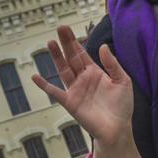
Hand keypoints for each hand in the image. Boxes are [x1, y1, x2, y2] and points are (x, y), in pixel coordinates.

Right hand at [32, 25, 133, 147]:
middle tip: (59, 28)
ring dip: (56, 57)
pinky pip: (54, 92)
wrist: (117, 130)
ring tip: (50, 42)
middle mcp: (83, 79)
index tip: (67, 29)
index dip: (74, 41)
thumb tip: (102, 46)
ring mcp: (75, 90)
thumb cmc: (122, 107)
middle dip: (65, 43)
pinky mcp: (70, 102)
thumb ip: (112, 64)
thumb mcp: (122, 81)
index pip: (82, 53)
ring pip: (63, 70)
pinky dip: (44, 85)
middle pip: (71, 57)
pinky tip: (35, 77)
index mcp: (95, 72)